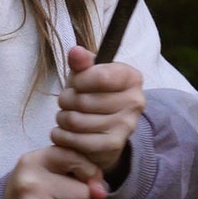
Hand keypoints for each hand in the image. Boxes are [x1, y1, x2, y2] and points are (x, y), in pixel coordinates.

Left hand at [51, 45, 144, 176]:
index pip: (101, 76)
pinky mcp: (114, 146)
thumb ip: (82, 63)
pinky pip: (76, 141)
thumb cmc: (94, 96)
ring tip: (66, 117)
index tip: (76, 84)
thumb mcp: (88, 75)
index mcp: (132, 78)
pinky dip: (62, 137)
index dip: (79, 80)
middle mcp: (135, 102)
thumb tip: (75, 52)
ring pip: (76, 121)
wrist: (106, 131)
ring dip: (62, 119)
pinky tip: (63, 133)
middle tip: (67, 103)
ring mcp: (126, 126)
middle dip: (66, 101)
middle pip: (83, 100)